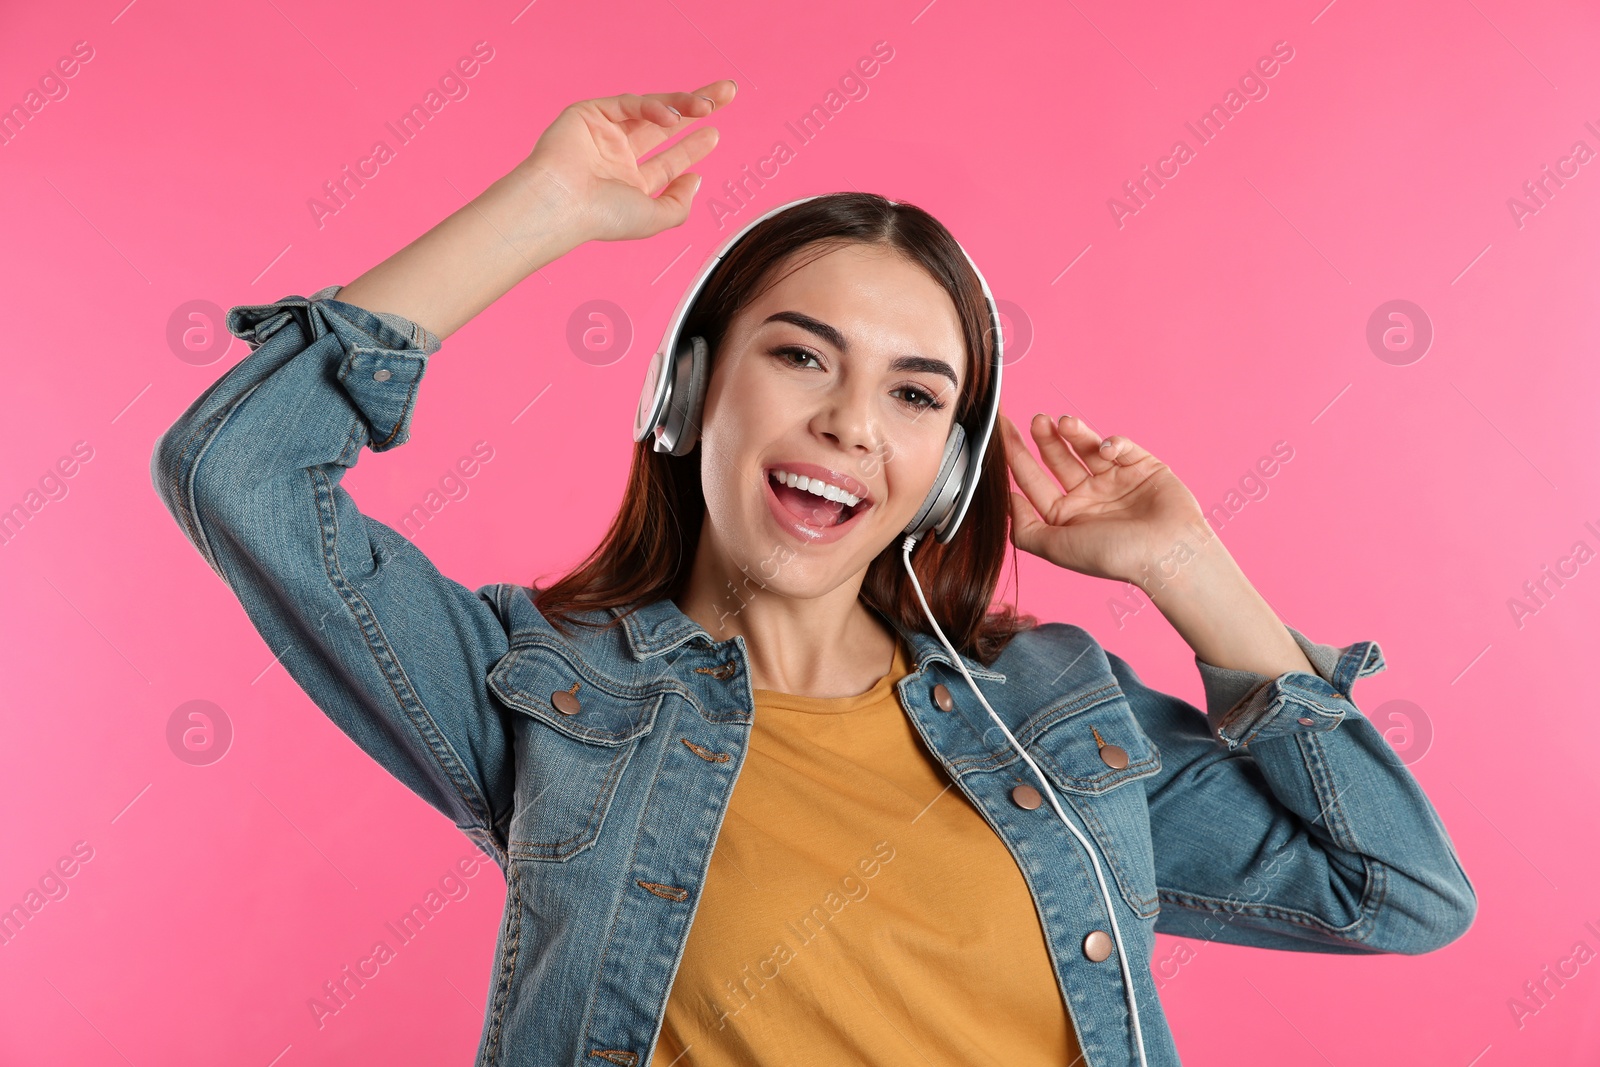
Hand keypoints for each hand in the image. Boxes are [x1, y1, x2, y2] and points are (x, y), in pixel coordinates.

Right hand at [516, 79, 735, 243]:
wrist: (561, 202)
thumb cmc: (601, 216)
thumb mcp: (654, 218)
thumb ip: (679, 204)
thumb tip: (696, 180)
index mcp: (631, 184)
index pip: (668, 160)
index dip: (693, 147)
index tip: (715, 134)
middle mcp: (618, 157)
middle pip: (665, 126)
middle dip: (697, 108)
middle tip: (727, 94)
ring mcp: (604, 134)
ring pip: (651, 110)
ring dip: (683, 104)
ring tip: (708, 106)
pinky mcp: (590, 113)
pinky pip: (628, 104)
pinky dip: (653, 106)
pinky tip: (672, 116)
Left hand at [1000, 412, 1210, 585]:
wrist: (1169, 552)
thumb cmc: (1114, 555)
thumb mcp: (1056, 548)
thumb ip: (1025, 529)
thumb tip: (1007, 501)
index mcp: (1067, 517)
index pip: (1034, 482)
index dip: (1016, 458)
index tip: (1001, 434)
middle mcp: (1089, 498)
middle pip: (1057, 460)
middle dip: (1043, 438)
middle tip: (1035, 420)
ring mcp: (1115, 481)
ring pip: (1087, 448)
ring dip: (1074, 433)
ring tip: (1063, 423)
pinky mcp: (1142, 468)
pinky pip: (1121, 447)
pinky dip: (1112, 443)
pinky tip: (1106, 449)